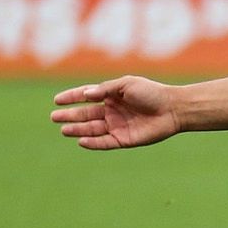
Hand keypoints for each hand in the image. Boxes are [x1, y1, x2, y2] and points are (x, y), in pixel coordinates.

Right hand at [51, 76, 183, 149]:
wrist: (173, 109)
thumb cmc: (151, 93)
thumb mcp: (126, 85)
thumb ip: (105, 89)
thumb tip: (85, 95)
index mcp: (112, 96)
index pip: (86, 97)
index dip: (71, 98)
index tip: (57, 100)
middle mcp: (112, 112)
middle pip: (86, 114)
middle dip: (70, 116)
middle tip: (54, 117)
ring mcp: (118, 126)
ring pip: (92, 129)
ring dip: (78, 130)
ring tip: (63, 129)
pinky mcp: (125, 139)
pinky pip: (105, 142)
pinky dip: (93, 143)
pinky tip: (81, 141)